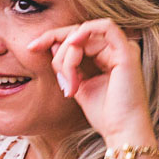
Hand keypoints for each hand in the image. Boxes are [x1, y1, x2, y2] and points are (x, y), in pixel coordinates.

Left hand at [27, 19, 154, 143]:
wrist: (121, 131)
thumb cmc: (104, 114)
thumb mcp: (78, 86)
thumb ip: (68, 66)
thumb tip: (54, 45)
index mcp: (106, 56)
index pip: (77, 38)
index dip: (52, 38)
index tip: (31, 48)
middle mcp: (115, 49)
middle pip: (78, 34)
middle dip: (59, 51)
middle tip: (59, 78)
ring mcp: (123, 49)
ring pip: (85, 33)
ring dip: (69, 53)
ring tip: (69, 78)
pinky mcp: (127, 52)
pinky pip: (105, 27)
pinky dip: (85, 32)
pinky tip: (73, 43)